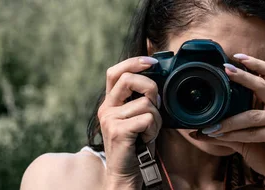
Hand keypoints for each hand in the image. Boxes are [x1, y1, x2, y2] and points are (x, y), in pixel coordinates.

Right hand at [97, 56, 162, 188]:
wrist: (125, 172)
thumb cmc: (135, 144)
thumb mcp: (137, 117)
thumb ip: (142, 99)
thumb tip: (158, 80)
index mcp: (110, 101)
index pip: (115, 72)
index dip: (134, 62)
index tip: (152, 62)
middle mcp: (106, 108)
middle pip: (128, 79)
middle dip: (150, 87)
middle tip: (156, 104)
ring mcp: (110, 119)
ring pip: (145, 103)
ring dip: (156, 118)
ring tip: (149, 131)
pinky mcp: (118, 131)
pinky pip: (146, 119)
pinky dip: (153, 129)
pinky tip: (146, 138)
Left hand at [191, 54, 264, 189]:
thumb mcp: (242, 139)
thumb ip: (224, 132)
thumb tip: (197, 131)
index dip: (254, 63)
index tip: (236, 57)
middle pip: (262, 84)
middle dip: (242, 75)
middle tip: (225, 69)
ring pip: (251, 115)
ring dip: (228, 122)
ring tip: (211, 127)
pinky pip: (253, 132)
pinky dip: (235, 136)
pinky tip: (223, 138)